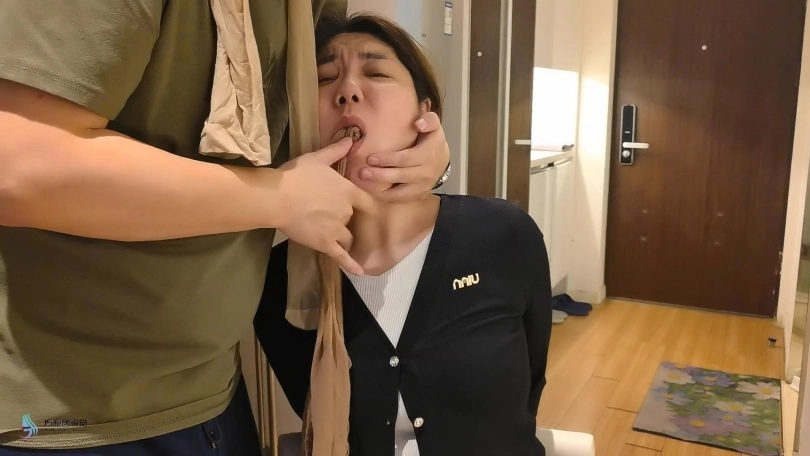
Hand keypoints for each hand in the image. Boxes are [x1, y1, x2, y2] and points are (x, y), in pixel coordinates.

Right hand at [276, 138, 374, 274]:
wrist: (277, 197)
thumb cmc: (296, 175)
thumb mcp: (316, 158)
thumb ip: (335, 151)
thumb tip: (350, 139)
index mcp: (348, 191)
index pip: (367, 202)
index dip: (368, 208)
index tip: (370, 212)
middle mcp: (347, 211)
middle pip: (353, 220)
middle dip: (345, 221)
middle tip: (330, 219)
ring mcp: (337, 229)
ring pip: (347, 238)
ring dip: (343, 238)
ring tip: (333, 239)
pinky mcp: (326, 244)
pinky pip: (342, 257)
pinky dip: (351, 265)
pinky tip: (359, 272)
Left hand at [360, 112, 449, 201]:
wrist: (442, 160)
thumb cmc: (431, 140)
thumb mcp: (434, 126)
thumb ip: (429, 120)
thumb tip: (419, 123)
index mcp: (428, 154)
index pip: (405, 159)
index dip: (387, 159)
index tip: (370, 158)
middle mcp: (426, 173)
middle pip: (400, 176)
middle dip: (379, 175)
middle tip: (362, 172)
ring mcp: (422, 186)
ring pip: (399, 192)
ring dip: (380, 189)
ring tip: (364, 183)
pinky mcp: (418, 195)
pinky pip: (400, 199)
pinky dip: (386, 197)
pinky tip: (372, 191)